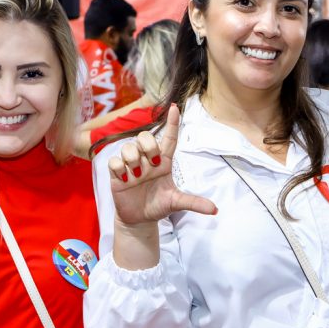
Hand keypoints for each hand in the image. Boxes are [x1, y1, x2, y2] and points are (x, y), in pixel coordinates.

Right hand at [107, 104, 216, 224]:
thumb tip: (215, 210)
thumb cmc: (158, 206)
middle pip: (145, 136)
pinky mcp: (116, 173)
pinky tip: (125, 179)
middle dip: (149, 146)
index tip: (175, 108)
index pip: (169, 138)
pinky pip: (114, 161)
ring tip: (137, 177)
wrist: (139, 219)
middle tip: (152, 164)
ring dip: (133, 160)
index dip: (172, 123)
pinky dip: (119, 168)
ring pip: (128, 146)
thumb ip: (194, 203)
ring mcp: (131, 165)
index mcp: (164, 162)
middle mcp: (147, 159)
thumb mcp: (176, 203)